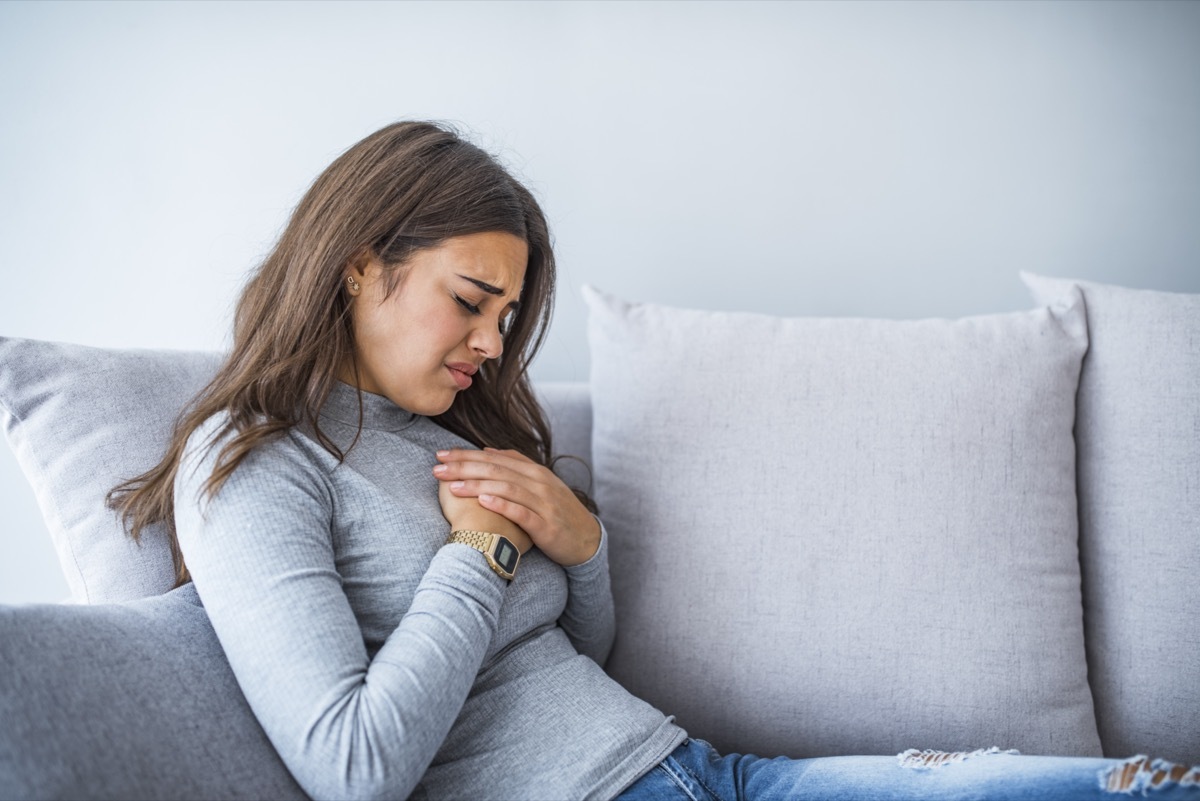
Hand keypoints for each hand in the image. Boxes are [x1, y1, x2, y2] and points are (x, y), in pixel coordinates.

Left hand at [433, 448, 600, 566]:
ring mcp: (543, 503)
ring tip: (453, 485)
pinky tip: (483, 502)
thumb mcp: (539, 484)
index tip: (441, 455)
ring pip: (506, 488)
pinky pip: (522, 513)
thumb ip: (515, 465)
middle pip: (496, 470)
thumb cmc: (557, 511)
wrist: (587, 539)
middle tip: (438, 467)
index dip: (466, 455)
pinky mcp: (546, 525)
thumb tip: (487, 450)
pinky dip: (502, 505)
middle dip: (464, 467)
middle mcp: (539, 483)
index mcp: (534, 471)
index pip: (494, 458)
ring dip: (478, 485)